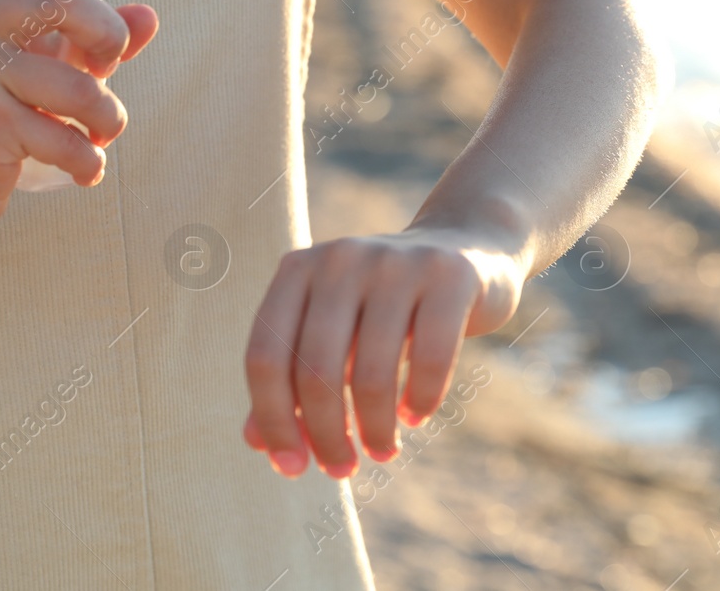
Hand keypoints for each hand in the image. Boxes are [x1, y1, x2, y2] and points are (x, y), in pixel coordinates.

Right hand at [0, 0, 157, 224]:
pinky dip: (88, 162)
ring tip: (98, 137)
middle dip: (109, 42)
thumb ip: (95, 40)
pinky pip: (66, 139)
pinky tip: (80, 168)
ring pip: (80, 88)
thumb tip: (148, 18)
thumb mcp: (47, 65)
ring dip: (108, 122)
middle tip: (107, 74)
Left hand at [241, 227, 526, 478]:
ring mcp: (396, 263)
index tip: (291, 467)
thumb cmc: (382, 306)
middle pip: (315, 370)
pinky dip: (419, 402)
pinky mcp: (450, 276)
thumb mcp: (333, 334)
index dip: (273, 420)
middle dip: (326, 435)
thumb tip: (255, 443)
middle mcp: (341, 258)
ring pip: (371, 373)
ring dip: (374, 429)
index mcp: (298, 268)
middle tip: (341, 469)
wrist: (464, 250)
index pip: (265, 356)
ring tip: (381, 451)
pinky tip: (414, 417)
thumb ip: (291, 379)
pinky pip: (429, 360)